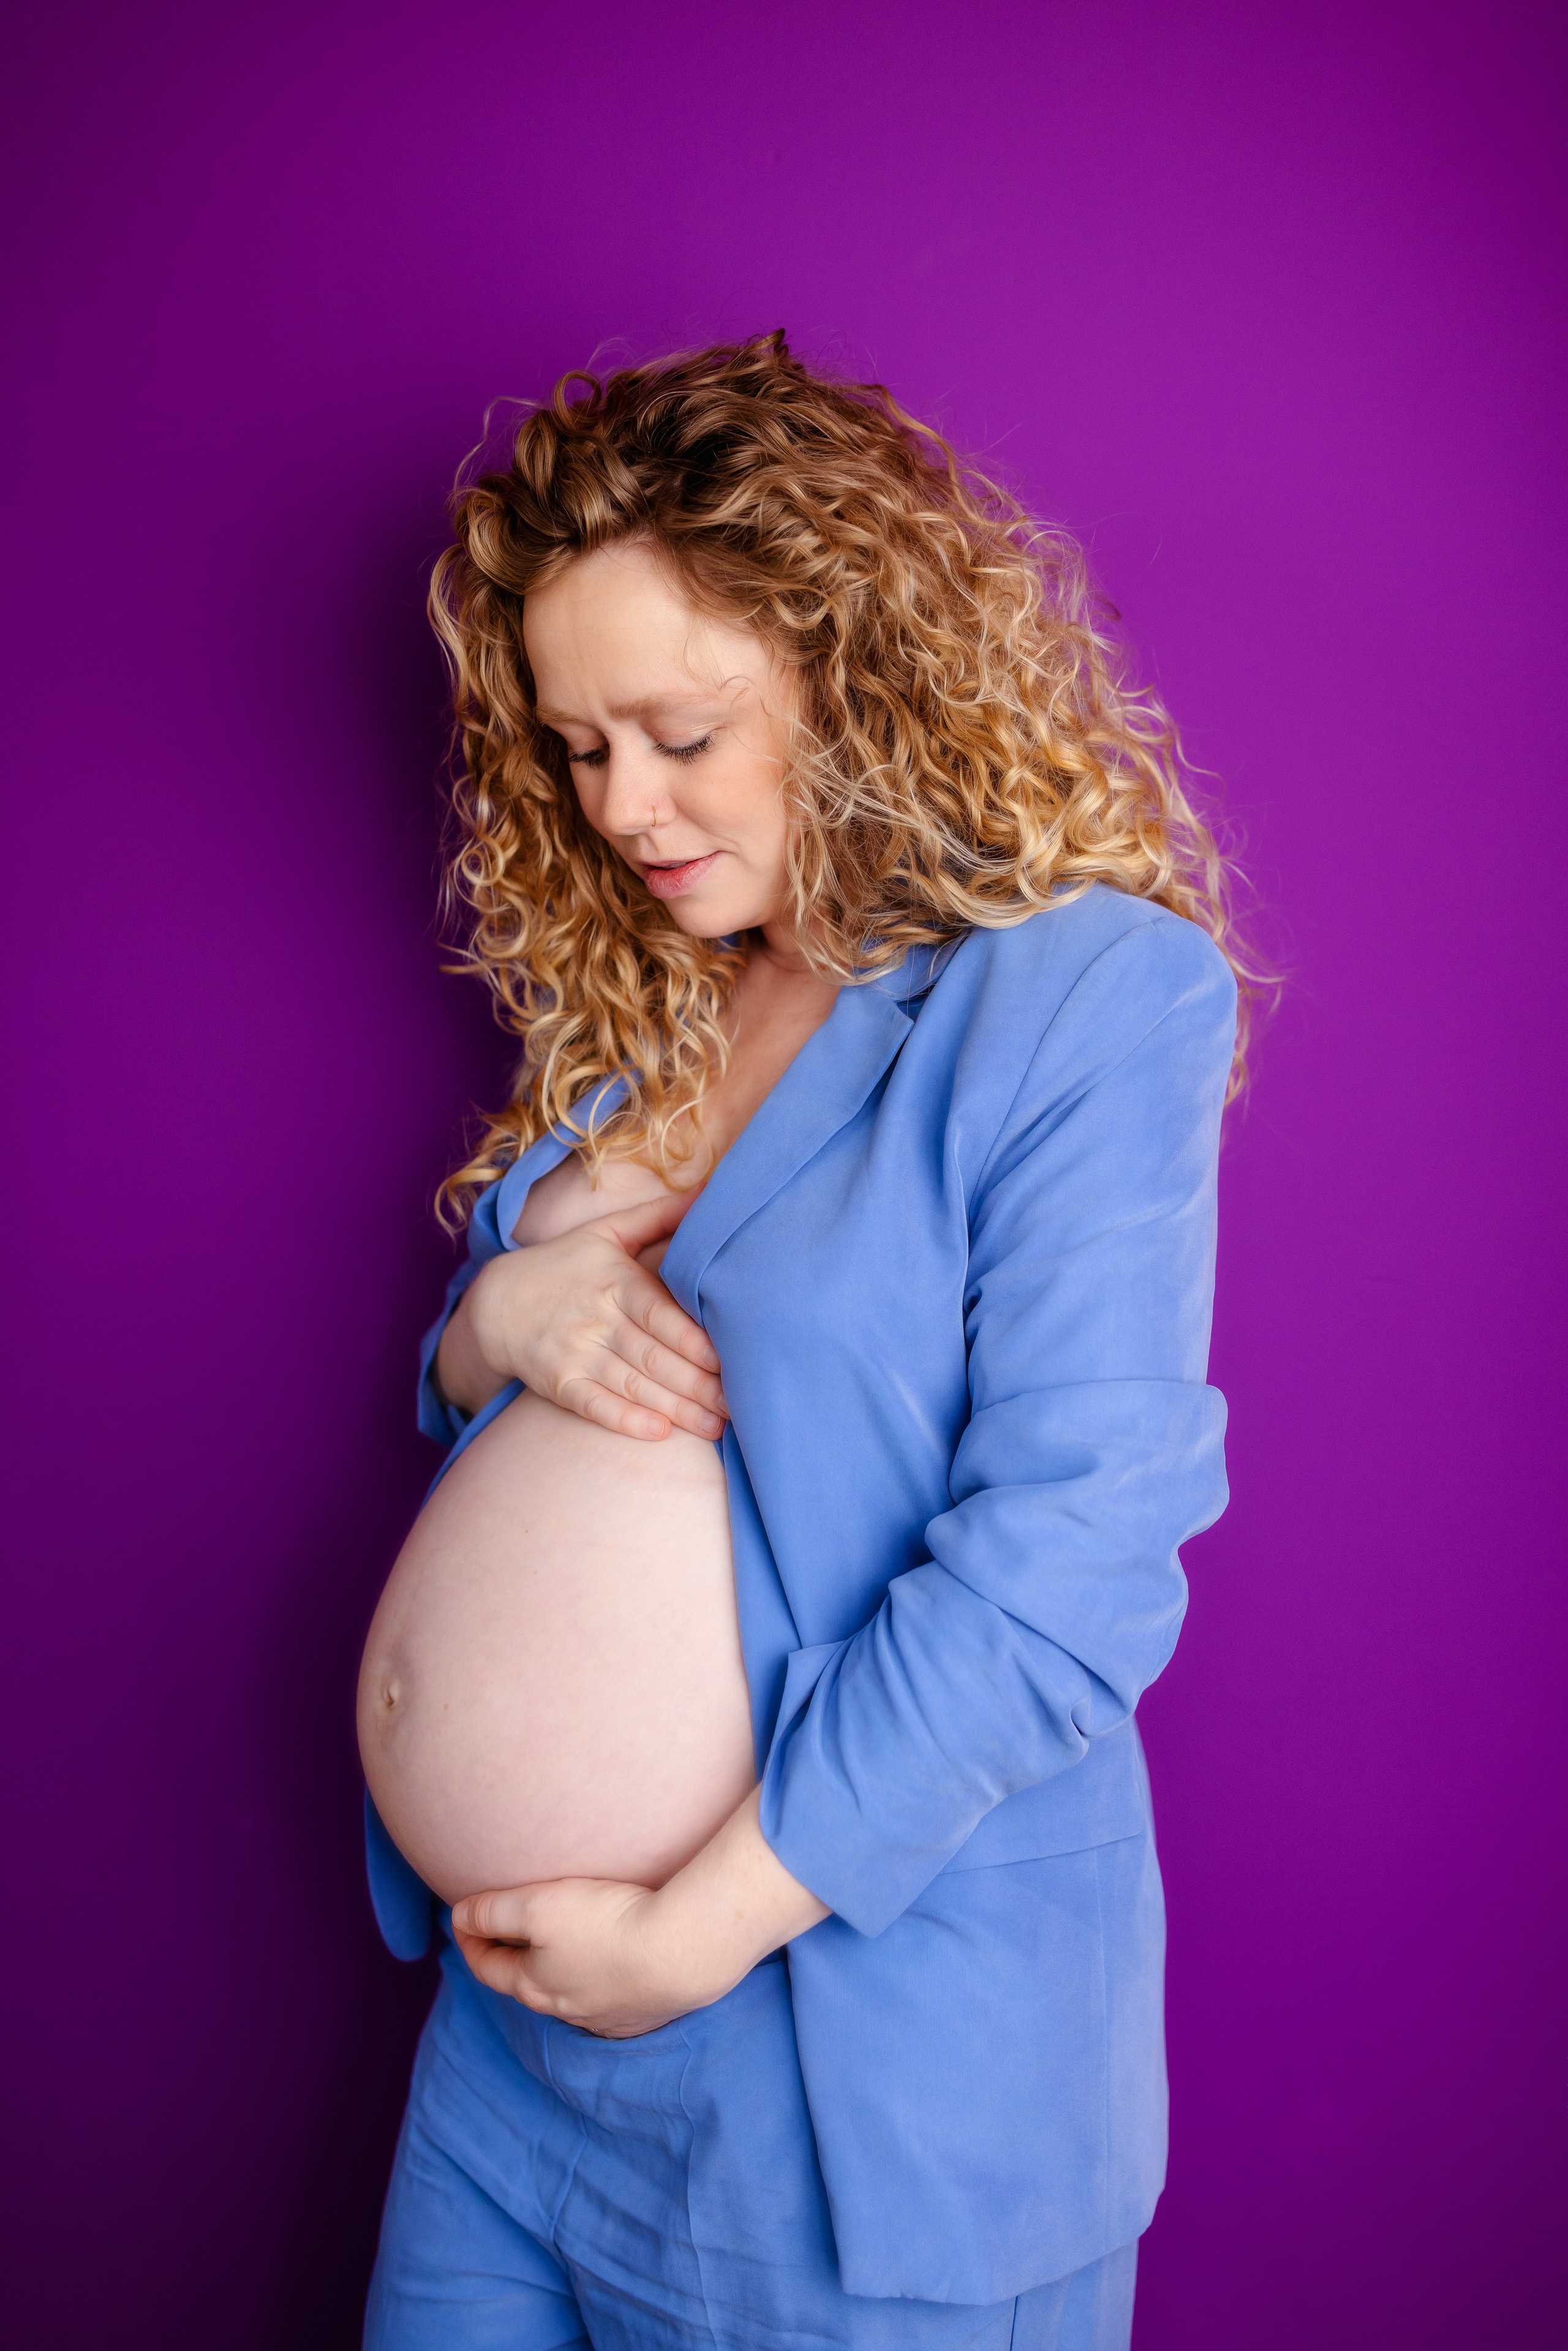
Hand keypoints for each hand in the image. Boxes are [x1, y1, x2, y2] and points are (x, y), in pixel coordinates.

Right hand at [437, 1193, 726, 1439]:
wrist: (494, 1303)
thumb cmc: (565, 1265)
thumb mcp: (606, 1231)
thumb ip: (658, 1217)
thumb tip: (711, 1189)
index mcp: (614, 1281)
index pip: (659, 1314)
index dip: (692, 1340)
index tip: (728, 1360)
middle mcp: (595, 1318)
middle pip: (654, 1356)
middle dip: (699, 1385)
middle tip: (740, 1406)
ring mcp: (574, 1353)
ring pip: (633, 1385)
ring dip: (677, 1410)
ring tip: (717, 1426)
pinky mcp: (558, 1383)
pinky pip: (595, 1406)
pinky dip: (626, 1421)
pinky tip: (659, 1433)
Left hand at [450, 1790, 829, 2036]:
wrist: (682, 1951)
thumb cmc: (606, 1924)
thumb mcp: (537, 1906)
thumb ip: (493, 1911)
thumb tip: (460, 1916)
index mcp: (533, 1986)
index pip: (487, 1967)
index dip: (470, 1939)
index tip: (463, 1918)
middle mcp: (565, 2009)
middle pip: (525, 1983)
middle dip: (510, 1957)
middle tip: (504, 1931)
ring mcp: (605, 2016)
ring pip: (567, 1993)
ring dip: (556, 1970)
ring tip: (559, 1944)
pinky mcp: (642, 2013)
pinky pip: (608, 1999)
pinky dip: (597, 1980)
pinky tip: (610, 1964)